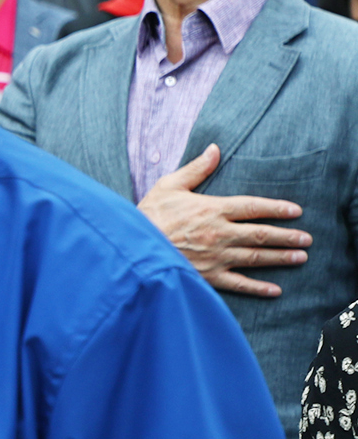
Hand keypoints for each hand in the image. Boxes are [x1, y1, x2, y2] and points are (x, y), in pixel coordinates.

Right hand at [137, 143, 308, 298]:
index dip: (276, 208)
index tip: (295, 211)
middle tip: (306, 238)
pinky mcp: (207, 275)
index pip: (253, 207)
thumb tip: (215, 149)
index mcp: (212, 209)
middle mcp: (219, 233)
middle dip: (287, 236)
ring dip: (281, 257)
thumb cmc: (148, 214)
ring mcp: (215, 256)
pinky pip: (239, 283)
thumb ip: (196, 169)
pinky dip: (258, 287)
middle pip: (261, 234)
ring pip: (256, 258)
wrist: (132, 246)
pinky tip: (275, 289)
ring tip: (300, 257)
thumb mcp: (169, 185)